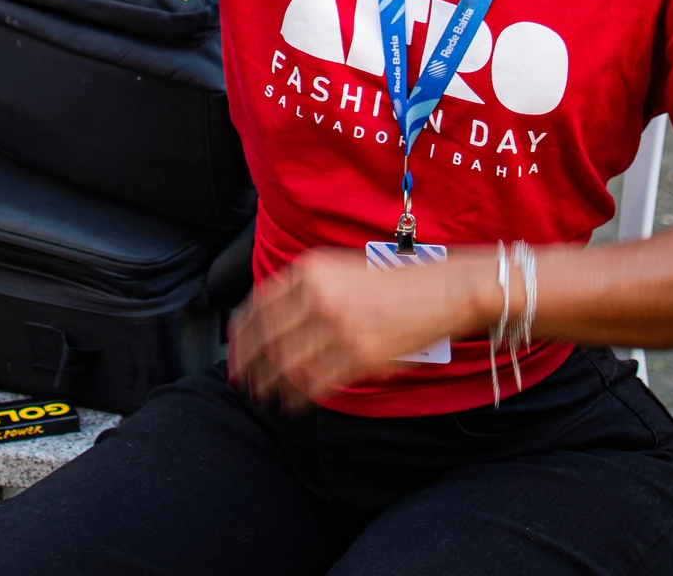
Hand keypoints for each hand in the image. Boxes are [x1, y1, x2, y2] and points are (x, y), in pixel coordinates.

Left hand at [227, 248, 498, 408]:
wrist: (439, 290)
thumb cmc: (391, 282)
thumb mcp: (338, 270)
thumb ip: (304, 289)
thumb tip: (269, 320)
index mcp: (310, 271)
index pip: (259, 305)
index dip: (241, 334)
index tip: (234, 351)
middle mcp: (319, 296)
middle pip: (267, 337)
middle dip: (249, 363)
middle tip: (241, 380)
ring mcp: (338, 326)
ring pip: (288, 363)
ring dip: (270, 384)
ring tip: (262, 395)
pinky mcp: (359, 354)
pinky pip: (317, 380)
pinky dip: (298, 396)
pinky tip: (291, 403)